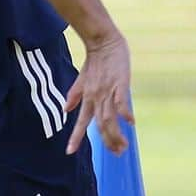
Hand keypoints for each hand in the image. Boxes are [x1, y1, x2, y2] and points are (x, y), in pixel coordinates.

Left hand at [64, 32, 134, 155]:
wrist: (103, 41)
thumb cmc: (95, 60)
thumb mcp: (81, 79)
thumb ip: (74, 94)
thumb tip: (65, 109)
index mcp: (87, 97)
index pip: (81, 122)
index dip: (75, 137)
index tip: (69, 152)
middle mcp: (96, 97)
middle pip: (100, 125)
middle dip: (107, 141)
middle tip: (116, 154)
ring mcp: (107, 91)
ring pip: (109, 118)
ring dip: (116, 134)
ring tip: (123, 147)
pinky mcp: (119, 84)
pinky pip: (121, 102)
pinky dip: (125, 113)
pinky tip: (131, 123)